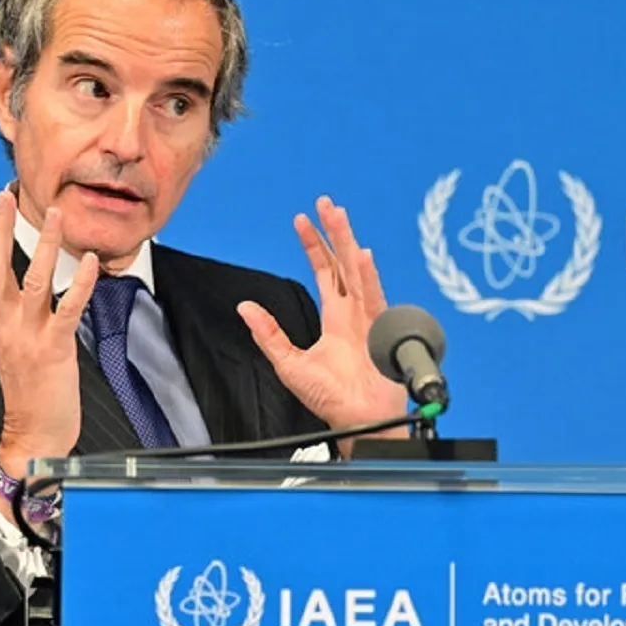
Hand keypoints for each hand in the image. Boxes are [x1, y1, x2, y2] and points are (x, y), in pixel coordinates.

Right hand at [0, 190, 98, 498]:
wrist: (32, 436)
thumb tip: (24, 291)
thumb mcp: (16, 348)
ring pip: (33, 282)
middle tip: (8, 194)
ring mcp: (29, 337)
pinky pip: (68, 310)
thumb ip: (16, 318)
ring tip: (57, 215)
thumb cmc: (30, 394)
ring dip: (46, 245)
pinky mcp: (54, 350)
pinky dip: (81, 283)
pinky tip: (91, 261)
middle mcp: (7, 326)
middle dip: (0, 229)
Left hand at [237, 196, 407, 456]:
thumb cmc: (331, 399)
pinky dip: (367, 276)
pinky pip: (373, 297)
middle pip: (343, 263)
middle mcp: (353, 313)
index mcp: (335, 319)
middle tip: (325, 203)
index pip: (325, 272)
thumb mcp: (288, 364)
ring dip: (347, 242)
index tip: (302, 220)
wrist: (359, 422)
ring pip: (357, 271)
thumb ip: (269, 334)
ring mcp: (369, 318)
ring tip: (338, 215)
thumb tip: (245, 308)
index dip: (314, 245)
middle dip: (334, 232)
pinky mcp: (380, 331)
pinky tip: (361, 256)